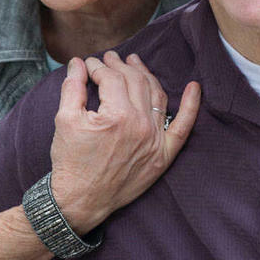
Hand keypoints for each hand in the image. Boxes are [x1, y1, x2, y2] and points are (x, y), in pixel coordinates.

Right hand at [47, 51, 199, 235]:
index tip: (89, 64)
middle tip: (109, 59)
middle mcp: (141, 125)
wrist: (80, 200)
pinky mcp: (163, 155)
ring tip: (134, 63)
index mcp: (117, 116)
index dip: (99, 67)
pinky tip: (195, 87)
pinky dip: (191, 106)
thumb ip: (72, 87)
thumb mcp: (64, 120)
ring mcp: (155, 141)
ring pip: (157, 96)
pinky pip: (183, 127)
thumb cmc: (71, 161)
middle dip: (120, 65)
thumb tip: (78, 62)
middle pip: (135, 82)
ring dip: (146, 75)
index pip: (112, 78)